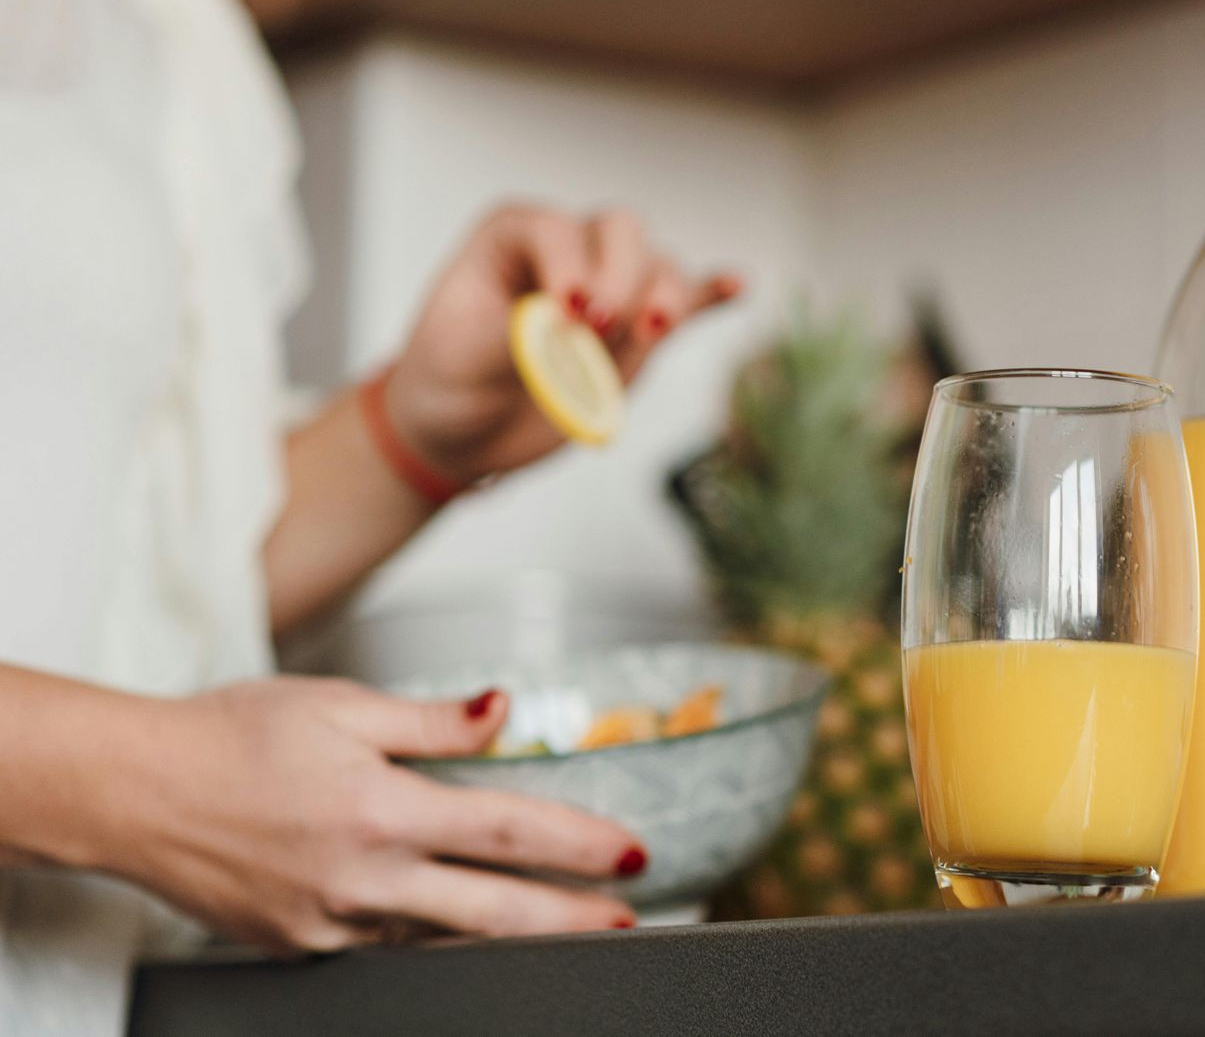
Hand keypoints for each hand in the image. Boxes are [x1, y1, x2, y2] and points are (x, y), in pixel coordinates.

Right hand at [115, 677, 646, 953]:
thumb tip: (502, 709)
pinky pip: (388, 942)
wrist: (131, 791)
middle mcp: (362, 877)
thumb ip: (432, 720)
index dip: (581, 845)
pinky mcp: (302, 945)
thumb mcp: (340, 704)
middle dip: (572, 916)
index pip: (510, 832)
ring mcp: (331, 921)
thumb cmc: (227, 736)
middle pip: (495, 908)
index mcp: (381, 810)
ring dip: (510, 931)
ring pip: (445, 934)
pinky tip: (461, 917)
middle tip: (626, 916)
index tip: (629, 853)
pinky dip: (434, 931)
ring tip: (562, 923)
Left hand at [384, 206, 740, 482]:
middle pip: (621, 231)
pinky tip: (737, 287)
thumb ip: (517, 333)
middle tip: (596, 330)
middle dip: (621, 277)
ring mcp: (611, 290)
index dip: (569, 266)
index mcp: (513, 236)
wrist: (460, 431)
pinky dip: (713, 295)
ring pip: (658, 268)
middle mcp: (569, 251)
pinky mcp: (637, 334)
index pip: (557, 229)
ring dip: (664, 296)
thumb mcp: (461, 353)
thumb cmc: (448, 378)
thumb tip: (567, 325)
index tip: (564, 316)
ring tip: (653, 331)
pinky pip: (687, 302)